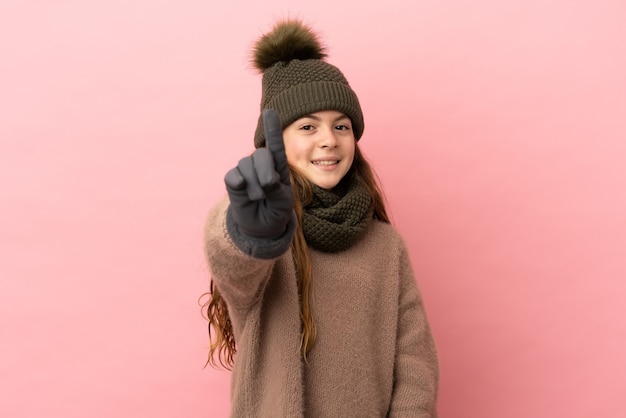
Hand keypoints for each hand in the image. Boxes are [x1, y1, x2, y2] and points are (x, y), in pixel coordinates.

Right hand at [224, 109, 293, 239]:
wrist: (262, 227)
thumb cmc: (277, 211)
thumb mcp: (283, 203)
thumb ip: (276, 189)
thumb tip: (264, 179)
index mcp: (278, 166)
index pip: (276, 145)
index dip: (272, 128)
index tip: (270, 111)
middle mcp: (262, 164)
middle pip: (261, 154)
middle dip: (265, 170)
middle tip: (268, 187)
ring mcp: (246, 171)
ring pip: (246, 165)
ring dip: (254, 185)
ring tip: (258, 197)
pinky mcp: (233, 180)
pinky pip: (233, 176)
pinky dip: (240, 184)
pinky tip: (244, 191)